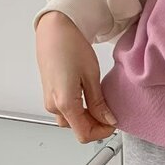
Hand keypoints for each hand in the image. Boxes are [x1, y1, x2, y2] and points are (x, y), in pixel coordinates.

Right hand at [35, 11, 117, 142]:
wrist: (54, 30)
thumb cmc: (70, 46)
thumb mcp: (91, 75)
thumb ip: (98, 103)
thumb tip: (108, 120)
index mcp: (64, 102)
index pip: (84, 134)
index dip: (102, 132)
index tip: (114, 122)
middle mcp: (53, 105)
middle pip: (78, 129)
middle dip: (96, 124)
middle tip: (111, 110)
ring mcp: (49, 100)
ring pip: (72, 121)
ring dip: (87, 118)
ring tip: (101, 101)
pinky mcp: (50, 94)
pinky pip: (66, 111)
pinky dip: (79, 110)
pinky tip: (89, 97)